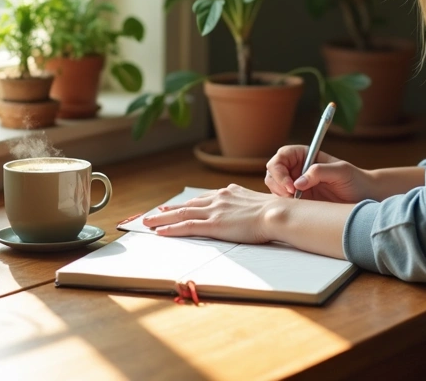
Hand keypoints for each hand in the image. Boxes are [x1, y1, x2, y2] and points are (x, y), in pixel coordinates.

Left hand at [141, 184, 286, 243]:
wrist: (277, 213)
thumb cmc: (275, 212)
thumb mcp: (259, 204)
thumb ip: (247, 206)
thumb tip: (250, 212)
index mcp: (229, 193)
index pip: (203, 198)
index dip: (187, 203)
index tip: (176, 205)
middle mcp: (218, 198)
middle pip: (188, 204)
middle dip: (169, 210)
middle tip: (154, 213)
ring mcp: (214, 211)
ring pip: (181, 214)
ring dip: (162, 218)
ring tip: (148, 222)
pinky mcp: (214, 224)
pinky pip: (187, 226)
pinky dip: (171, 229)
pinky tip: (160, 232)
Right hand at [265, 145, 370, 202]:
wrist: (365, 197)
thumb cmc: (356, 180)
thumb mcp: (341, 172)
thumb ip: (320, 172)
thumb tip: (298, 182)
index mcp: (306, 155)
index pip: (282, 155)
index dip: (280, 169)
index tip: (291, 185)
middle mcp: (298, 168)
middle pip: (273, 170)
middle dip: (278, 183)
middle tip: (292, 196)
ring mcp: (296, 185)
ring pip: (274, 186)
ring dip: (280, 194)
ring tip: (298, 203)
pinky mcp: (298, 200)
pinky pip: (282, 201)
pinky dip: (284, 205)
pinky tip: (299, 209)